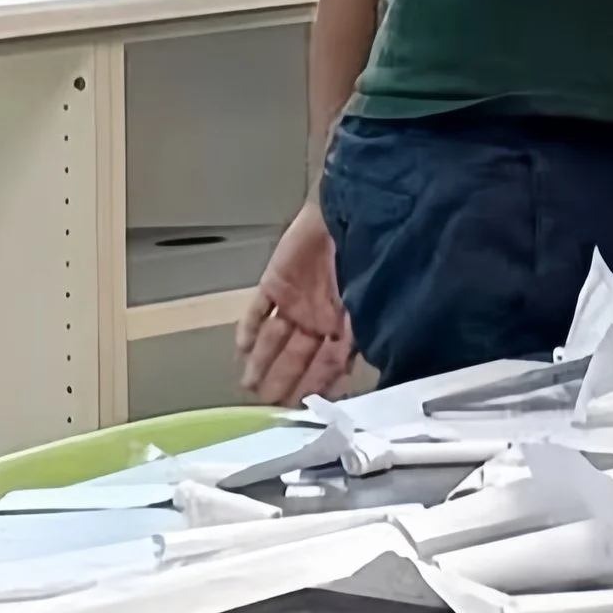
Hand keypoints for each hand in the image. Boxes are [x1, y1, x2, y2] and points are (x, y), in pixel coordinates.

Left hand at [234, 198, 354, 405]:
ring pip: (276, 340)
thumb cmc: (369, 247)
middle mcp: (321, 315)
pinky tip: (241, 349)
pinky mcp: (276, 283)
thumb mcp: (370, 295)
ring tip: (250, 387)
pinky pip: (259, 310)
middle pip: (299, 355)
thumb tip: (348, 367)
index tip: (305, 407)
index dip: (318, 384)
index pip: (330, 361)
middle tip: (270, 404)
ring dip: (263, 363)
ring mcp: (297, 299)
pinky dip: (249, 329)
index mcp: (348, 319)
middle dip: (285, 381)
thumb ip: (359, 330)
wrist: (349, 205)